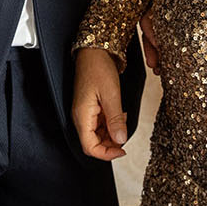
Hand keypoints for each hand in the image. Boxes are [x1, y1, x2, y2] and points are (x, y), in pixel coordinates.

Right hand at [72, 25, 139, 167]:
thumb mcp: (111, 94)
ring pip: (97, 135)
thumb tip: (121, 139)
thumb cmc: (97, 67)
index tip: (122, 152)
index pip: (90, 147)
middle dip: (111, 144)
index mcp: (82, 116)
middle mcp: (81, 117)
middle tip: (125, 137)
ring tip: (123, 122)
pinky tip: (120, 116)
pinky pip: (99, 124)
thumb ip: (116, 119)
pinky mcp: (90, 108)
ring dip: (112, 134)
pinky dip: (111, 124)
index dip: (106, 154)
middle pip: (93, 143)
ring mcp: (85, 113)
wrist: (93, 51)